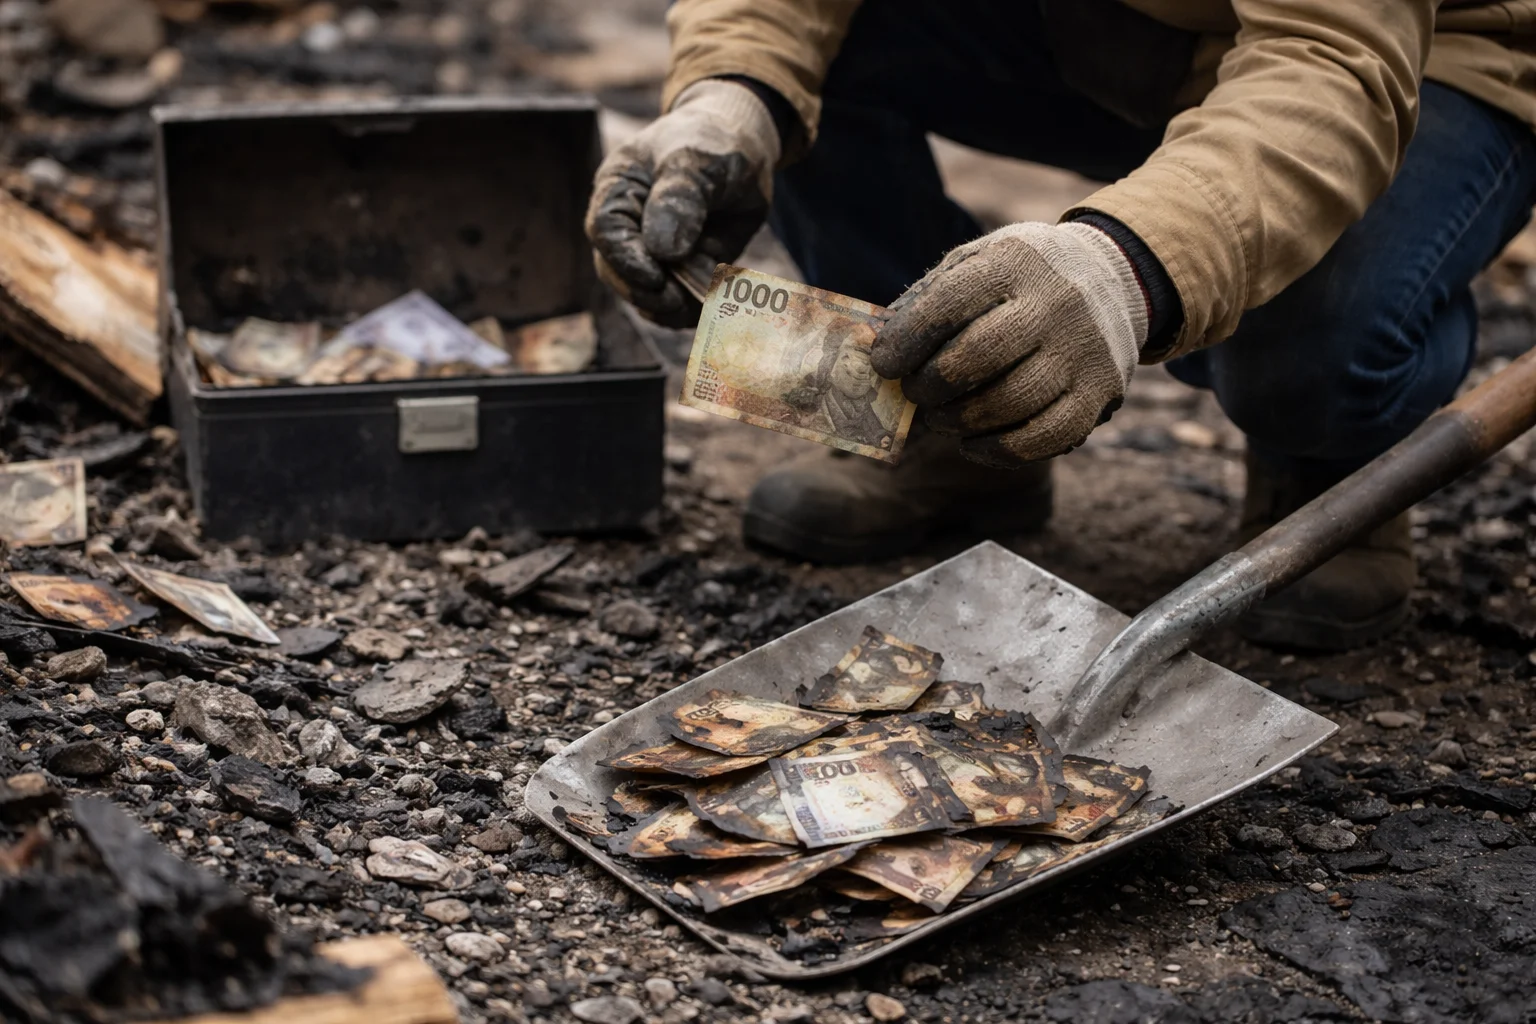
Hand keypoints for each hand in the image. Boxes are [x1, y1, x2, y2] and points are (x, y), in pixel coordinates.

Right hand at [585, 80, 779, 326]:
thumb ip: (679, 199)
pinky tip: (713, 305)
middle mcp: (628, 225)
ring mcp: (653, 252)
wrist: (747, 147)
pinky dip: (693, 310)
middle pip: (617, 271)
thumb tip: (662, 252)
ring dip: (670, 309)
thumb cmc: (714, 141)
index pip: (606, 231)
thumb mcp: (698, 159)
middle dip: (646, 292)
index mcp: (619, 189)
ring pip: (644, 295)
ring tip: (701, 304)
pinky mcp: (681, 271)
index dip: (626, 260)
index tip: (656, 277)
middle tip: (677, 300)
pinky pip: (676, 304)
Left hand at [870, 222, 1147, 465]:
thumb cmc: (1022, 279)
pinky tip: (972, 442)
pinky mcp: (1099, 393)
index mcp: (1015, 262)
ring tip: (941, 417)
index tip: (884, 364)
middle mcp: (1054, 304)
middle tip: (915, 394)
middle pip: (978, 357)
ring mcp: (1081, 351)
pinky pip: (1042, 438)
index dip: (907, 340)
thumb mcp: (980, 263)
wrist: (1115, 277)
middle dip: (931, 385)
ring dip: (959, 421)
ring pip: (1009, 403)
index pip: (950, 303)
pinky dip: (997, 450)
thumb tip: (876, 349)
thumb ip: (928, 300)